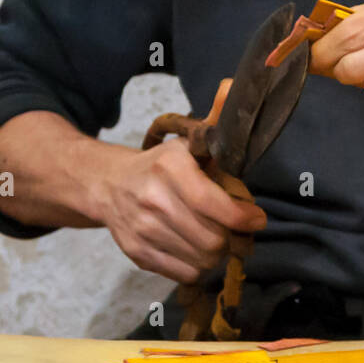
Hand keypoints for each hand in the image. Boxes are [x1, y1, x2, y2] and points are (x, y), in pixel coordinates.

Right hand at [95, 138, 266, 282]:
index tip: (256, 219)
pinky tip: (196, 249)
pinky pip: (183, 273)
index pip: (215, 205)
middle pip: (213, 239)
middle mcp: (154, 199)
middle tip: (238, 232)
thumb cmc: (159, 165)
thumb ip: (214, 122)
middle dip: (233, 239)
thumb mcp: (186, 143)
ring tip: (218, 239)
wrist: (107, 184)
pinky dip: (197, 266)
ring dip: (217, 254)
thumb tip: (233, 89)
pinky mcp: (137, 253)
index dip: (244, 218)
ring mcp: (143, 229)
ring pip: (201, 260)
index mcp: (170, 167)